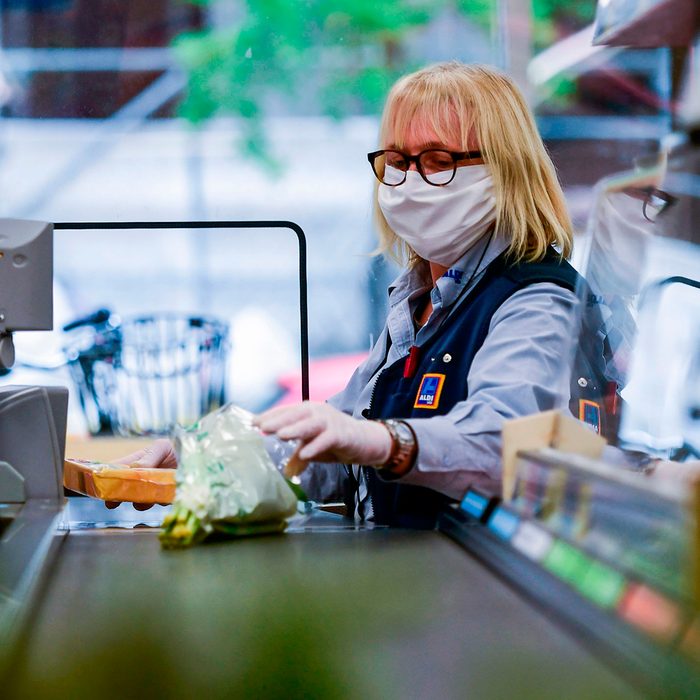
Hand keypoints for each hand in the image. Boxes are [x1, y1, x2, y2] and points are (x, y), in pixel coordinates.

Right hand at [105, 438, 176, 509]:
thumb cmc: (176, 449)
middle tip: (113, 503)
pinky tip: (167, 496)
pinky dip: (162, 502)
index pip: (115, 472)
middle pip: (124, 492)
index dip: (104, 481)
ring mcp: (154, 490)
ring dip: (142, 502)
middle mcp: (142, 480)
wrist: (200, 457)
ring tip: (149, 498)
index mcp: (135, 464)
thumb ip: (149, 457)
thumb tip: (134, 469)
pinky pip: (161, 504)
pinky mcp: (168, 498)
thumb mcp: (161, 448)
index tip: (99, 489)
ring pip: (141, 502)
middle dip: (117, 497)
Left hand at [253, 401, 391, 476]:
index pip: (286, 411)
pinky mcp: (342, 434)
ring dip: (295, 428)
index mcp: (308, 411)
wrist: (366, 441)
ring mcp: (331, 422)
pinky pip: (327, 439)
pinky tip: (305, 454)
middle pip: (296, 414)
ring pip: (310, 423)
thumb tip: (287, 471)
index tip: (253, 423)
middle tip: (262, 427)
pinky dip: (316, 446)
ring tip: (280, 435)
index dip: (270, 416)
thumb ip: (299, 455)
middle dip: (278, 420)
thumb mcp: (314, 448)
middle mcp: (318, 412)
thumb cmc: (337, 441)